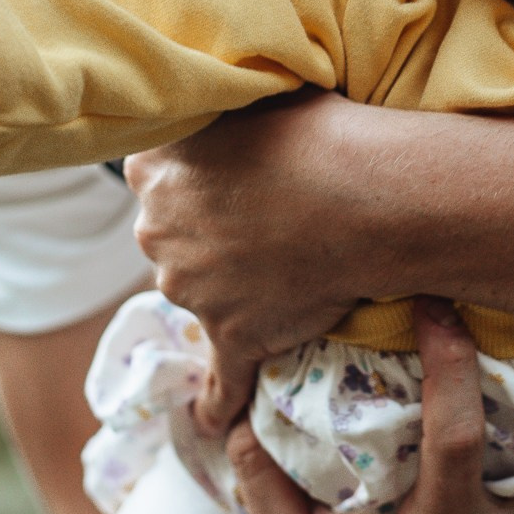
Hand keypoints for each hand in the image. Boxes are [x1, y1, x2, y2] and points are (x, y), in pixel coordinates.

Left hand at [125, 90, 386, 434]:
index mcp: (154, 168)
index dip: (199, 181)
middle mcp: (157, 230)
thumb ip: (218, 106)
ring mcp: (192, 288)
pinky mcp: (233, 335)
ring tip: (287, 275)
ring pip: (200, 295)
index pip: (157, 178)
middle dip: (210, 236)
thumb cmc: (315, 130)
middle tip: (271, 223)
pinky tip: (214, 425)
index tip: (233, 181)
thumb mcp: (250, 93)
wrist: (359, 193)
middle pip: (174, 239)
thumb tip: (208, 88)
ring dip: (230, 291)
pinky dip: (216, 404)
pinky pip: (219, 383)